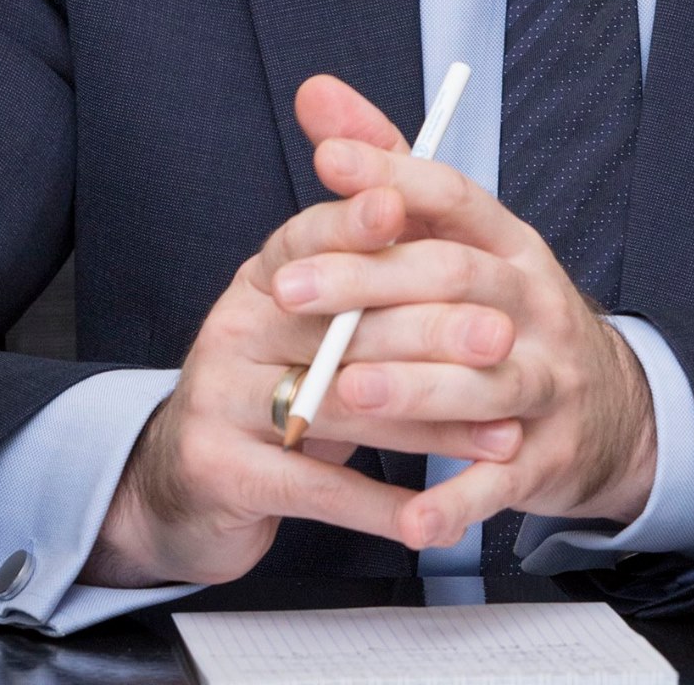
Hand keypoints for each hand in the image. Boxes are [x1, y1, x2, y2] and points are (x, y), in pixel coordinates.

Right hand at [83, 79, 522, 587]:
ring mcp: (217, 399)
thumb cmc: (278, 379)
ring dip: (429, 424)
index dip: (351, 221)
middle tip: (501, 336)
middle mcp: (232, 326)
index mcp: (260, 277)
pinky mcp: (219, 472)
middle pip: (337, 323)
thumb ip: (362, 249)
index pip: (306, 236)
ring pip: (338, 405)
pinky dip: (378, 504)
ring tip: (501, 435)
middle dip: (430, 330)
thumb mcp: (313, 311)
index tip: (400, 206)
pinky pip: (315, 487)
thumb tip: (399, 178)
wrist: (192, 481)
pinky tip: (430, 515)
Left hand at [271, 80, 657, 557]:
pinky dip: (458, 503)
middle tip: (287, 289)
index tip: (326, 162)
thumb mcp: (461, 238)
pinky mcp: (547, 455)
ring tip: (342, 391)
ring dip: (411, 387)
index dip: (392, 173)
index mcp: (510, 243)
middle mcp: (535, 302)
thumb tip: (316, 92)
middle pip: (455, 281)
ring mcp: (548, 380)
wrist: (609, 408)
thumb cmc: (506, 312)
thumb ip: (386, 169)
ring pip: (482, 381)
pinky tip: (411, 518)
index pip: (453, 194)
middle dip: (369, 283)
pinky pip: (502, 482)